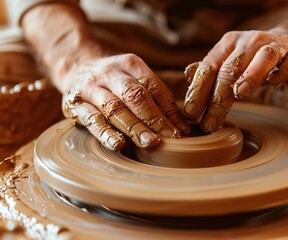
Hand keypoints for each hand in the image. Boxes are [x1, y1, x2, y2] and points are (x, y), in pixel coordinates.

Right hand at [61, 54, 190, 150]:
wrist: (75, 65)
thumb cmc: (115, 79)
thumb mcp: (134, 76)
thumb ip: (154, 96)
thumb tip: (181, 125)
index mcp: (130, 64)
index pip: (153, 87)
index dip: (169, 109)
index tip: (182, 130)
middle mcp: (110, 74)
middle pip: (135, 96)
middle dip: (155, 118)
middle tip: (171, 138)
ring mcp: (91, 88)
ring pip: (115, 108)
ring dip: (134, 127)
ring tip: (151, 143)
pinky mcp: (74, 104)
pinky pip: (91, 119)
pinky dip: (105, 133)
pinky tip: (118, 145)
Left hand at [183, 30, 287, 131]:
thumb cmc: (253, 60)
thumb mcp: (229, 61)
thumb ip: (211, 70)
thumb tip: (187, 75)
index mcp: (228, 44)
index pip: (209, 67)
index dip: (198, 90)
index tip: (190, 113)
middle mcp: (248, 42)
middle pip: (230, 69)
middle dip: (217, 98)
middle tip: (209, 124)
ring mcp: (273, 46)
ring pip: (261, 59)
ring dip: (250, 76)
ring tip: (239, 95)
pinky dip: (282, 72)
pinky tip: (274, 82)